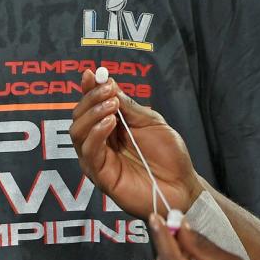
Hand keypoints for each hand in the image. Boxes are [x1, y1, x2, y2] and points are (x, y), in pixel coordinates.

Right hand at [69, 70, 201, 219]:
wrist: (182, 185)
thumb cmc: (169, 155)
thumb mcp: (151, 122)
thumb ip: (128, 106)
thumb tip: (108, 83)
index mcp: (111, 128)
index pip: (91, 106)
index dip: (88, 89)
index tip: (91, 74)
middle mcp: (100, 143)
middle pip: (79, 117)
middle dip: (90, 99)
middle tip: (107, 91)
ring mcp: (99, 160)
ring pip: (77, 133)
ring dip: (92, 114)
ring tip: (112, 106)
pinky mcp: (101, 176)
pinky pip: (89, 153)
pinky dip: (96, 134)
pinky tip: (109, 124)